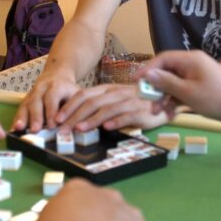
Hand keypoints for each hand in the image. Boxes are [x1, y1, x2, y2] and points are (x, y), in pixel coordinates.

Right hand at [12, 73, 81, 132]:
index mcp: (56, 86)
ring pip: (26, 104)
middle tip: (35, 130)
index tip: (52, 125)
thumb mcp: (76, 95)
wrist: (57, 76)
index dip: (51, 111)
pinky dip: (17, 119)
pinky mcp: (25, 100)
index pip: (52, 97)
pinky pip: (20, 109)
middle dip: (35, 116)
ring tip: (19, 128)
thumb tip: (69, 127)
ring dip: (22, 118)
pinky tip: (14, 129)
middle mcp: (41, 88)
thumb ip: (73, 109)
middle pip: (36, 101)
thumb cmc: (68, 90)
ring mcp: (31, 93)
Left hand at [54, 84, 172, 131]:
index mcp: (107, 90)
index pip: (83, 95)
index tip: (57, 119)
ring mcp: (128, 101)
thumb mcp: (114, 101)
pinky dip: (116, 121)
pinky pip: (126, 115)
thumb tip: (76, 121)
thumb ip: (98, 107)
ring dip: (91, 120)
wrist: (162, 100)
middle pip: (91, 102)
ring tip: (79, 130)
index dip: (69, 107)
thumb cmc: (134, 103)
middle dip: (74, 116)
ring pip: (106, 109)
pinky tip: (106, 128)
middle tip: (63, 129)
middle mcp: (115, 93)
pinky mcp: (140, 111)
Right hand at [135, 50, 220, 120]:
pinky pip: (181, 91)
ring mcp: (196, 76)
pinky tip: (171, 114)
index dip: (147, 70)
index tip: (136, 82)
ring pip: (172, 84)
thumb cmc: (217, 98)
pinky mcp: (199, 86)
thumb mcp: (188, 92)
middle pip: (166, 72)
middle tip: (149, 104)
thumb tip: (148, 74)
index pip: (162, 59)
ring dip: (164, 98)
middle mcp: (192, 64)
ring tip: (160, 113)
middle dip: (156, 89)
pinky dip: (175, 101)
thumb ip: (166, 82)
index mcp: (190, 60)